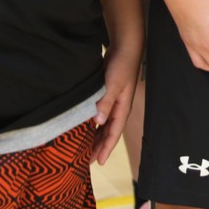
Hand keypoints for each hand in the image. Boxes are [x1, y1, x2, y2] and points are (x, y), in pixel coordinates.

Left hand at [91, 45, 138, 164]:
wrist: (125, 46)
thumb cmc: (122, 65)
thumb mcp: (113, 84)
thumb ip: (106, 102)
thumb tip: (98, 122)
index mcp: (122, 108)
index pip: (114, 133)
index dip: (106, 148)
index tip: (98, 162)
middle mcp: (118, 107)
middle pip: (108, 132)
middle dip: (98, 146)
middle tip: (86, 161)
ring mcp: (112, 100)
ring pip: (102, 124)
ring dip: (94, 136)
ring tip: (83, 148)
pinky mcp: (106, 93)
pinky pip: (98, 113)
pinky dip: (92, 122)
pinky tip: (83, 125)